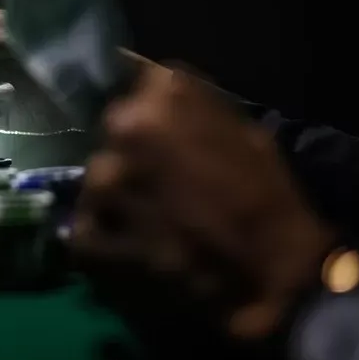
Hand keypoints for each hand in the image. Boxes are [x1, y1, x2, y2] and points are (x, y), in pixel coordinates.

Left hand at [72, 63, 336, 342]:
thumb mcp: (243, 133)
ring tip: (150, 226)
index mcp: (165, 94)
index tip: (165, 141)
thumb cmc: (268, 198)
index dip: (153, 119)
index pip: (139, 87)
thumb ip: (194, 111)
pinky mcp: (93, 232)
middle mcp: (126, 127)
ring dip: (118, 200)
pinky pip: (84, 230)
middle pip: (115, 136)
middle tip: (160, 188)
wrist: (274, 271)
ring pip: (98, 182)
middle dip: (133, 157)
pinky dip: (102, 243)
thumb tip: (162, 102)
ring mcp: (106, 181)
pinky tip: (132, 253)